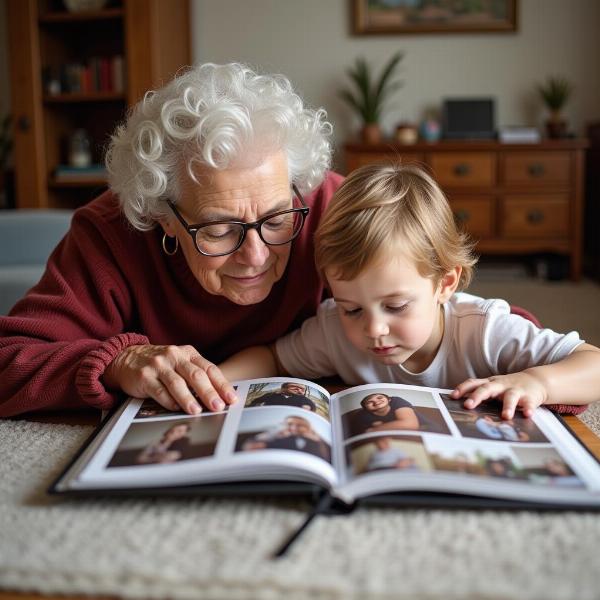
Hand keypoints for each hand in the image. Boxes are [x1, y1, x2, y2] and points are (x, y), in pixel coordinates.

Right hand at [103, 344, 237, 414]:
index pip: (209, 368)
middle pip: (195, 375)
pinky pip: (158, 390)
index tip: (231, 398)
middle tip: (218, 407)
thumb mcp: (179, 362)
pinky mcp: (144, 376)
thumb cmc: (160, 364)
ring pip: (177, 383)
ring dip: (189, 398)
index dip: (222, 384)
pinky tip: (176, 409)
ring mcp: (158, 365)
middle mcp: (174, 356)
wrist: (125, 357)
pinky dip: (169, 401)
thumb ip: (196, 375)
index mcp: (188, 353)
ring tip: (197, 411)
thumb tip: (218, 397)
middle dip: (209, 392)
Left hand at [451, 371, 547, 418]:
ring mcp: (516, 390)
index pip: (473, 383)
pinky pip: (529, 403)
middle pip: (487, 389)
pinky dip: (529, 409)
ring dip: (508, 406)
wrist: (536, 380)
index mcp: (490, 383)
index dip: (462, 388)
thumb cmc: (509, 387)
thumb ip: (481, 394)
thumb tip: (461, 405)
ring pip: (510, 397)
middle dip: (477, 396)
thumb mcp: (493, 387)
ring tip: (505, 416)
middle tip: (468, 405)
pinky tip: (528, 415)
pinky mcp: (530, 397)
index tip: (453, 396)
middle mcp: (501, 385)